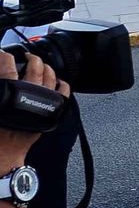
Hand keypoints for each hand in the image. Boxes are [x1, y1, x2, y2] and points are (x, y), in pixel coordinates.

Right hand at [0, 49, 68, 167]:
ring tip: (40, 65)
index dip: (3, 56)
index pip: (7, 66)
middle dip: (30, 57)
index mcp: (10, 91)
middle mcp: (30, 93)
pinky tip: (57, 80)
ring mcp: (44, 100)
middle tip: (25, 56)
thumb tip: (0, 79)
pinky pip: (64, 91)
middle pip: (35, 66)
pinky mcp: (53, 109)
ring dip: (46, 67)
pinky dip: (62, 83)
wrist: (5, 153)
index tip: (2, 53)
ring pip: (50, 75)